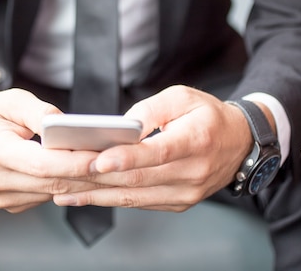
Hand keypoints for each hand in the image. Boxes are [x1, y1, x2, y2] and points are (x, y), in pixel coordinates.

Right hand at [0, 89, 102, 212]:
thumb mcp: (9, 100)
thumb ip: (38, 111)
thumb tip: (65, 123)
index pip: (41, 164)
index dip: (74, 162)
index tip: (102, 157)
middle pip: (52, 183)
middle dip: (88, 174)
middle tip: (118, 162)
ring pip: (52, 193)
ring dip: (82, 181)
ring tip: (109, 166)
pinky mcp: (8, 204)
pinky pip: (44, 196)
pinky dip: (66, 185)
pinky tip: (83, 172)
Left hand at [53, 85, 261, 211]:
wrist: (239, 144)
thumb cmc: (208, 116)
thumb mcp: (183, 97)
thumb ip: (151, 109)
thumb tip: (121, 127)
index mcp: (196, 140)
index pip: (158, 152)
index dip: (127, 157)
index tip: (97, 159)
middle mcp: (193, 172)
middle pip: (138, 179)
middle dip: (96, 178)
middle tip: (62, 175)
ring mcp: (186, 193)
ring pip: (133, 196)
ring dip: (95, 195)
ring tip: (61, 191)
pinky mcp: (177, 203)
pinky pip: (138, 203)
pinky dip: (108, 200)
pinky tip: (83, 196)